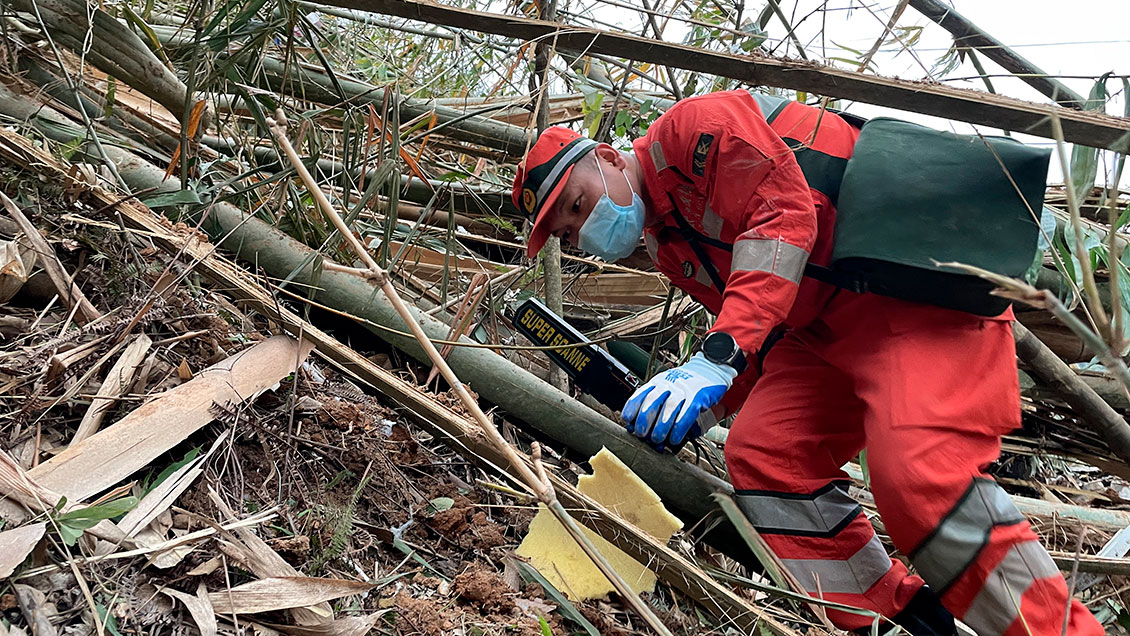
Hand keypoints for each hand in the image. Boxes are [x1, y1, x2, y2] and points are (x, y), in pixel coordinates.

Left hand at [621, 353, 736, 449]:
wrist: (710, 368)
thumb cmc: (686, 384)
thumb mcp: (666, 389)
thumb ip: (654, 405)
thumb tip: (640, 428)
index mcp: (657, 382)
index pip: (639, 395)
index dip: (631, 412)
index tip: (629, 425)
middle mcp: (668, 384)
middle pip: (651, 402)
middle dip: (644, 421)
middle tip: (642, 435)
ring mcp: (683, 390)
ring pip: (668, 408)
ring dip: (661, 427)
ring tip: (657, 440)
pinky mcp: (698, 397)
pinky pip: (687, 413)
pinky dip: (679, 428)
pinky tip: (674, 438)